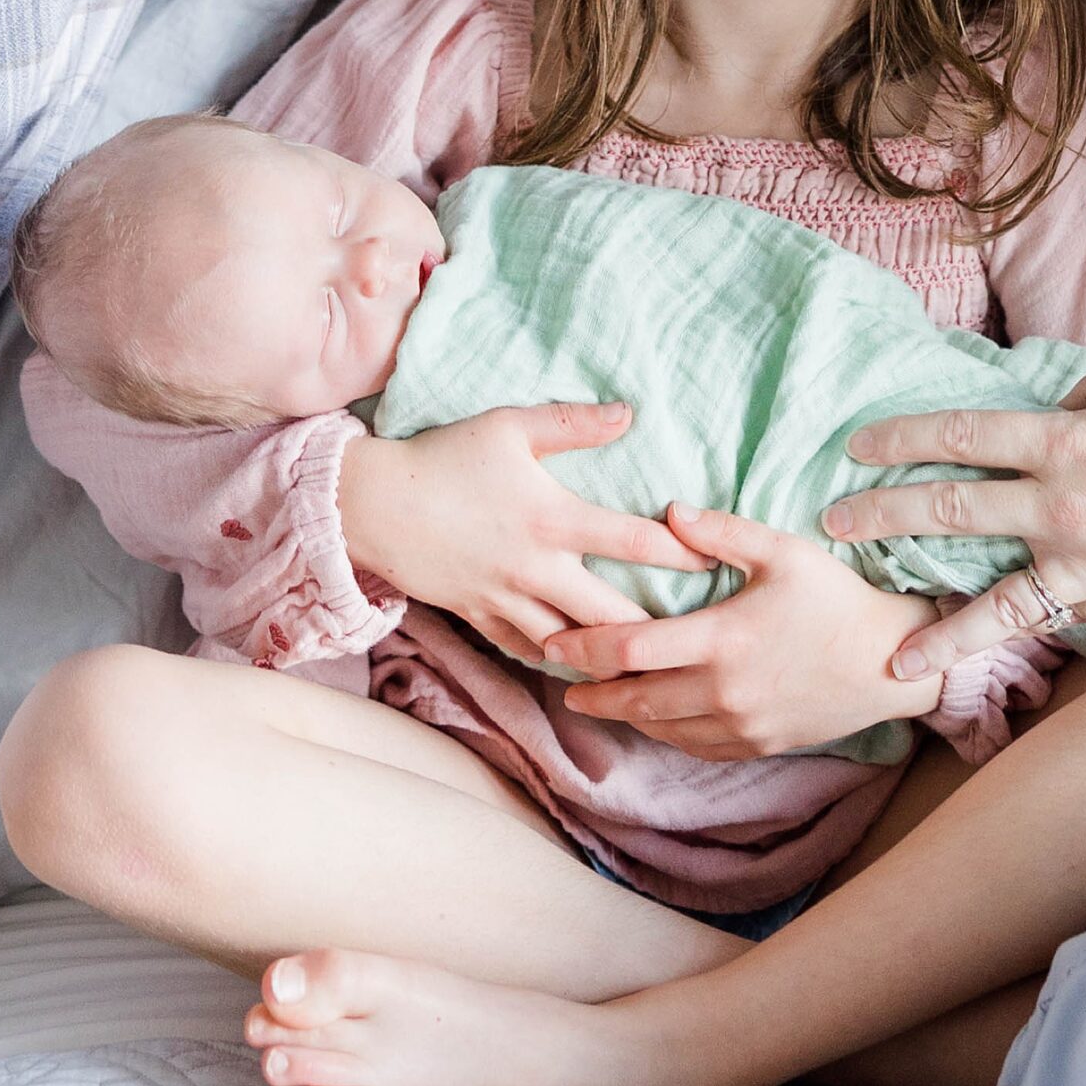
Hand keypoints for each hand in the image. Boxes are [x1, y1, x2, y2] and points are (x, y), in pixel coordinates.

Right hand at [337, 404, 712, 664]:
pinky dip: (555, 661)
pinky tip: (580, 671)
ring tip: (648, 672)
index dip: (680, 553)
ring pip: (570, 645)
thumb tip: (629, 414)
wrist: (371, 504)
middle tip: (694, 644)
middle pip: (610, 613)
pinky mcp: (478, 616)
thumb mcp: (509, 428)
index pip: (633, 541)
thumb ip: (573, 423)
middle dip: (654, 633)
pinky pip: (525, 650)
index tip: (713, 563)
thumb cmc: (443, 458)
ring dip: (608, 659)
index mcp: (553, 518)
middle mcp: (536, 568)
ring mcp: (505, 599)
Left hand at [533, 503, 942, 758]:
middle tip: (562, 682)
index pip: (632, 649)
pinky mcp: (758, 744)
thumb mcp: (784, 552)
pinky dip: (665, 732)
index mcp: (723, 638)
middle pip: (635, 699)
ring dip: (625, 715)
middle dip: (591, 692)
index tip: (554, 642)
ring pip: (661, 728)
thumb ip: (723, 532)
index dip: (584, 647)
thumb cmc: (837, 599)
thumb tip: (671, 512)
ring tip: (600, 698)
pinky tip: (654, 718)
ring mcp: (741, 724)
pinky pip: (695, 746)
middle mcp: (724, 690)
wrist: (890, 663)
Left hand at [822, 363, 1085, 675]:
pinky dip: (1021, 638)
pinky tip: (986, 654)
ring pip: (997, 609)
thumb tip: (1051, 413)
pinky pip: (1059, 620)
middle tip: (834, 526)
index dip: (902, 439)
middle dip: (884, 518)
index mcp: (1069, 441)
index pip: (963, 436)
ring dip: (938, 632)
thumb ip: (1083, 398)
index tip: (857, 448)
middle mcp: (1066, 507)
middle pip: (953, 512)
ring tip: (890, 657)